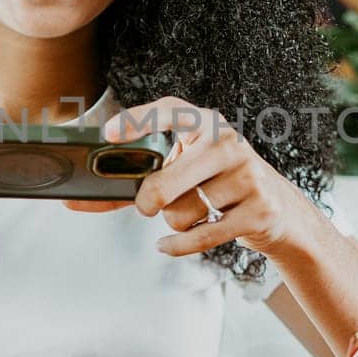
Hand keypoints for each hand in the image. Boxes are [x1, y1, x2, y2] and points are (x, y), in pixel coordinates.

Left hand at [97, 96, 316, 257]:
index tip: (109, 133)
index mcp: (208, 124)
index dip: (139, 119)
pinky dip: (178, 245)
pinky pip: (201, 236)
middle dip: (148, 202)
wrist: (280, 211)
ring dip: (177, 223)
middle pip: (165, 182)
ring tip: (193, 213)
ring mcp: (247, 176)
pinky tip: (167, 245)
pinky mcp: (257, 210)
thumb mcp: (188, 170)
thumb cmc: (219, 185)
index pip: (171, 110)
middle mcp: (228, 143)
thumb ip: (137, 180)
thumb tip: (77, 199)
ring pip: (181, 213)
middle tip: (147, 206)